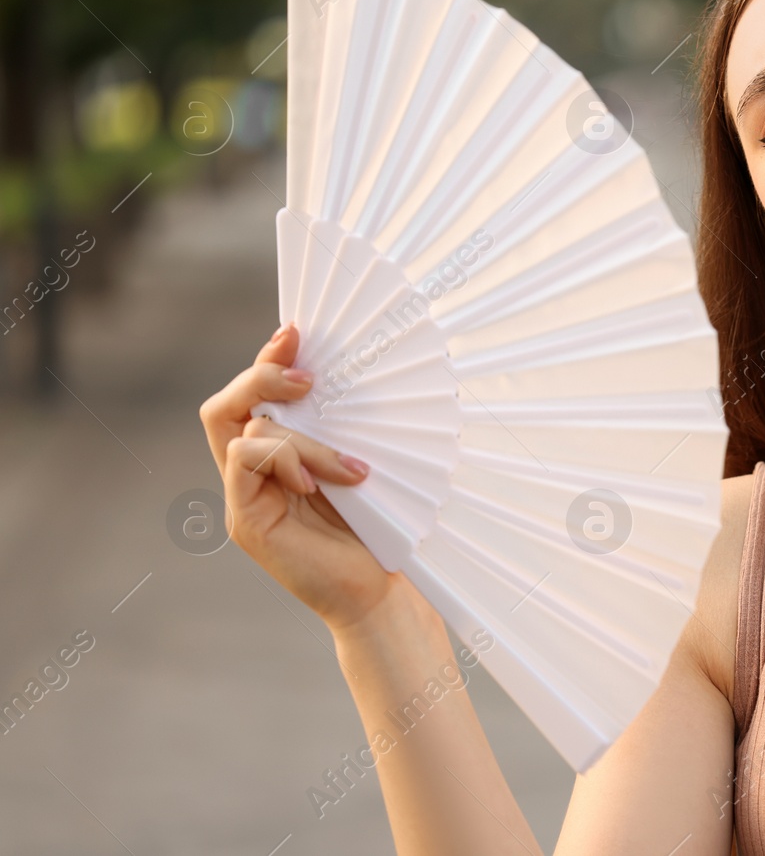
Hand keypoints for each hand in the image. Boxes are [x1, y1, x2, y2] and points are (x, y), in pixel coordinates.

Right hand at [199, 322, 400, 632]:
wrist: (380, 591)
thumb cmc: (378, 528)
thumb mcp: (359, 463)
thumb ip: (341, 427)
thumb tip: (352, 371)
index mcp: (278, 454)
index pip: (254, 395)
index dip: (268, 359)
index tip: (295, 332)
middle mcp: (253, 473)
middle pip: (225, 405)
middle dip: (262, 376)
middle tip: (308, 378)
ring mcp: (245, 497)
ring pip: (248, 431)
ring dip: (304, 439)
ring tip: (351, 467)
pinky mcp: (246, 521)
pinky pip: (244, 462)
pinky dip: (284, 460)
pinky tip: (319, 483)